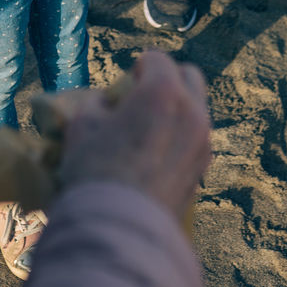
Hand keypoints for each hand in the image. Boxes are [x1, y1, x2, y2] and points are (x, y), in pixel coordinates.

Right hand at [57, 51, 211, 221]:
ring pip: (197, 107)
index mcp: (162, 91)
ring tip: (150, 128)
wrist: (120, 228)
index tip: (124, 85)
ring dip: (177, 107)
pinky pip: (196, 136)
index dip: (137, 67)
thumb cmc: (96, 169)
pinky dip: (181, 133)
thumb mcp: (83, 123)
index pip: (156, 59)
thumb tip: (111, 104)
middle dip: (167, 80)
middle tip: (142, 99)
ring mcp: (202, 140)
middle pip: (188, 76)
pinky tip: (157, 152)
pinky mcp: (203, 167)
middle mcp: (191, 110)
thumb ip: (102, 103)